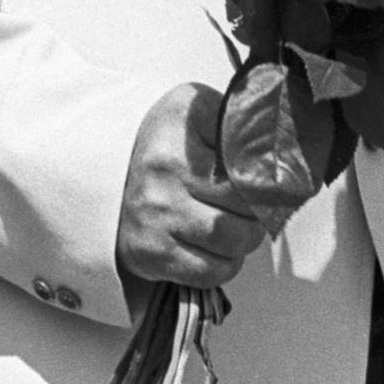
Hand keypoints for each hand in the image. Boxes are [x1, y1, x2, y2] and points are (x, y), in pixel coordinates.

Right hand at [115, 82, 266, 290]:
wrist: (106, 172)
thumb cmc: (165, 141)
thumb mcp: (197, 110)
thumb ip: (234, 120)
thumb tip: (277, 140)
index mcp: (177, 141)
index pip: (247, 172)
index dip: (267, 181)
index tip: (270, 182)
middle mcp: (162, 182)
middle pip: (243, 211)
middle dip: (259, 212)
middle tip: (254, 205)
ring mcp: (153, 222)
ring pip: (230, 244)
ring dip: (245, 239)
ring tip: (236, 223)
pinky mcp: (149, 256)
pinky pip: (209, 274)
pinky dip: (224, 264)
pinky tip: (215, 245)